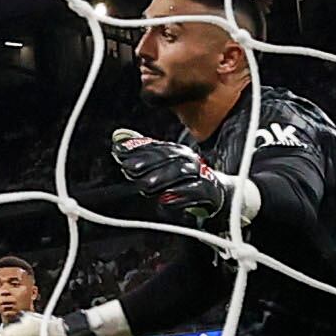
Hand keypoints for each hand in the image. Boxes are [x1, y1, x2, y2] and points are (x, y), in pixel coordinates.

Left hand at [112, 129, 254, 225]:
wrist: (218, 193)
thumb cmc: (183, 178)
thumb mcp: (162, 163)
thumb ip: (141, 150)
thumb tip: (118, 135)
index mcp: (176, 151)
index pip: (156, 146)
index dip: (137, 148)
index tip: (118, 151)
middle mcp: (189, 159)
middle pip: (168, 157)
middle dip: (147, 162)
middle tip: (129, 168)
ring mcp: (201, 174)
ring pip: (181, 172)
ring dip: (162, 178)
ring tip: (145, 184)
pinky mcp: (210, 191)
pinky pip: (195, 191)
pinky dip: (180, 195)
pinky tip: (166, 199)